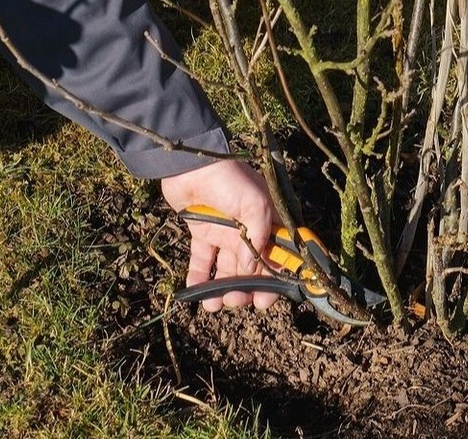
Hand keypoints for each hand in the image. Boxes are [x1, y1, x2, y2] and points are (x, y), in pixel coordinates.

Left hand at [160, 160, 280, 310]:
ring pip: (228, 270)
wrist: (190, 164)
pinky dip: (199, 278)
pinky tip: (195, 292)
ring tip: (214, 303)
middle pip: (252, 269)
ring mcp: (225, 234)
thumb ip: (257, 237)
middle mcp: (250, 232)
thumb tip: (250, 270)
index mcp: (269, 224)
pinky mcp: (202, 234)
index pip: (278, 259)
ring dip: (223, 289)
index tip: (265, 300)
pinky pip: (203, 261)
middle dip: (246, 289)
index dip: (275, 281)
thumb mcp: (254, 203)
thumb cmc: (229, 180)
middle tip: (236, 301)